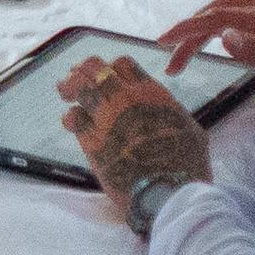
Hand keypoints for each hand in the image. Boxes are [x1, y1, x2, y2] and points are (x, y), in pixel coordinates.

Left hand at [58, 53, 214, 225]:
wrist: (168, 191)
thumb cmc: (187, 164)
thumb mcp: (190, 129)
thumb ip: (172, 114)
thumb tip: (168, 112)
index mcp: (151, 93)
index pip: (123, 64)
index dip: (112, 68)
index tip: (107, 75)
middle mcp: (125, 98)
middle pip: (94, 67)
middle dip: (84, 69)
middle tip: (76, 75)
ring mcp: (106, 117)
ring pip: (78, 87)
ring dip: (70, 87)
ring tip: (65, 92)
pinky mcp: (91, 141)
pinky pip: (73, 118)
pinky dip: (71, 118)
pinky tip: (72, 123)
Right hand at [157, 0, 254, 74]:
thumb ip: (250, 49)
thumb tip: (224, 37)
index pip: (216, 18)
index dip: (187, 28)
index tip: (163, 40)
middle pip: (217, 11)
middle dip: (191, 36)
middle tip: (173, 65)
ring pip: (226, 6)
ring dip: (204, 27)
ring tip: (187, 52)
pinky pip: (240, 5)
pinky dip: (223, 18)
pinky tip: (216, 32)